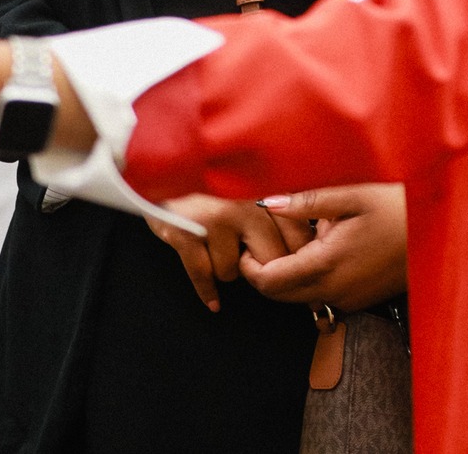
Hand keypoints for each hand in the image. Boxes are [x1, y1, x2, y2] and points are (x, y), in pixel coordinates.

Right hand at [148, 194, 299, 311]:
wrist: (161, 164)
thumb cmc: (209, 180)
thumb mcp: (247, 185)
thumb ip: (276, 208)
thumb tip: (306, 248)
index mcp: (264, 189)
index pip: (298, 236)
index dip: (294, 259)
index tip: (291, 269)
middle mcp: (244, 203)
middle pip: (270, 260)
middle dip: (260, 269)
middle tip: (247, 262)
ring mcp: (215, 218)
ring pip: (232, 271)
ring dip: (224, 269)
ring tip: (213, 248)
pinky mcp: (186, 233)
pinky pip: (203, 275)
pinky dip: (207, 291)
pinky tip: (214, 303)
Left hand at [240, 184, 408, 311]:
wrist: (441, 233)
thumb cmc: (398, 209)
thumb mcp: (351, 197)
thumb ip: (305, 204)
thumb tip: (268, 204)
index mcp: (326, 265)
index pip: (269, 282)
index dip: (248, 268)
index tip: (246, 245)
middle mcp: (334, 291)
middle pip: (279, 295)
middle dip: (263, 273)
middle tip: (260, 243)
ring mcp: (348, 300)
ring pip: (299, 298)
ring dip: (286, 278)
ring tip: (292, 242)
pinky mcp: (359, 300)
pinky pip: (321, 296)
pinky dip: (309, 280)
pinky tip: (321, 250)